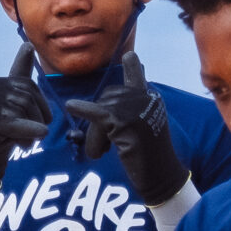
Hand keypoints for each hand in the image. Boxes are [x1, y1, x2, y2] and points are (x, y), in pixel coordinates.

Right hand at [0, 41, 50, 189]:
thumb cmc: (1, 132)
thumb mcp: (14, 104)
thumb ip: (20, 78)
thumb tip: (28, 45)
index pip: (27, 85)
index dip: (40, 104)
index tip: (41, 118)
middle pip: (26, 97)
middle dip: (38, 118)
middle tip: (36, 136)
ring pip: (22, 110)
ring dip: (31, 130)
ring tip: (27, 143)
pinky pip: (13, 123)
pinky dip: (28, 128)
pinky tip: (40, 133)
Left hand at [65, 51, 189, 205]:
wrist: (160, 176)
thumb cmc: (148, 156)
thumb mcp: (141, 126)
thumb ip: (127, 111)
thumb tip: (102, 106)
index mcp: (151, 98)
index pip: (136, 77)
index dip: (131, 68)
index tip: (128, 55)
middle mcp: (146, 98)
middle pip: (108, 99)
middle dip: (100, 123)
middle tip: (103, 147)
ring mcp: (136, 109)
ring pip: (101, 113)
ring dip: (96, 136)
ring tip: (102, 152)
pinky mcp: (125, 123)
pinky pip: (98, 114)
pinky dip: (83, 109)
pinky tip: (71, 106)